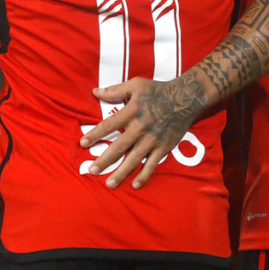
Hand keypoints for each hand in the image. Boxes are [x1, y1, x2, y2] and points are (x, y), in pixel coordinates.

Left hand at [78, 73, 210, 189]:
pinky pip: (152, 164)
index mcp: (132, 112)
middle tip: (92, 171)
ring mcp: (152, 140)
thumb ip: (115, 90)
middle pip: (119, 147)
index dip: (95, 135)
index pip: (109, 125)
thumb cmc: (158, 90)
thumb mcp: (136, 85)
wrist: (185, 98)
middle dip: (104, 160)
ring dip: (121, 172)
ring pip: (134, 159)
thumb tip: (94, 91)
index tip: (82, 144)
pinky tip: (135, 185)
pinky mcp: (163, 147)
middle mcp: (140, 128)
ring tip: (109, 183)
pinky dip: (144, 175)